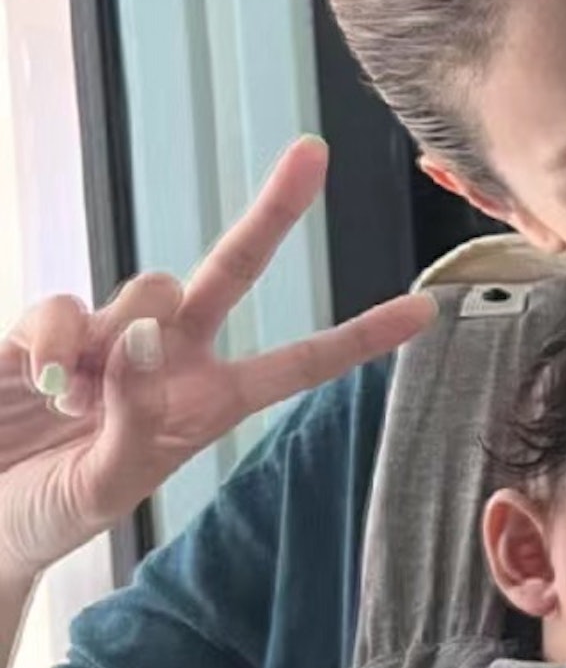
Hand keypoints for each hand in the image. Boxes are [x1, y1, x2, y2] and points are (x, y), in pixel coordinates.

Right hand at [0, 139, 434, 583]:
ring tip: (71, 398)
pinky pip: (63, 307)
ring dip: (118, 337)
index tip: (425, 309)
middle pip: (231, 270)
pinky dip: (52, 339)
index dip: (358, 338)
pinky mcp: (46, 328)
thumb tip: (149, 338)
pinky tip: (38, 378)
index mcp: (206, 406)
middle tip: (314, 154)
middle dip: (274, 213)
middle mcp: (167, 359)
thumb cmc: (50, 513)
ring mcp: (108, 336)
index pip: (294, 365)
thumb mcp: (105, 485)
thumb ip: (133, 416)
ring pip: (147, 290)